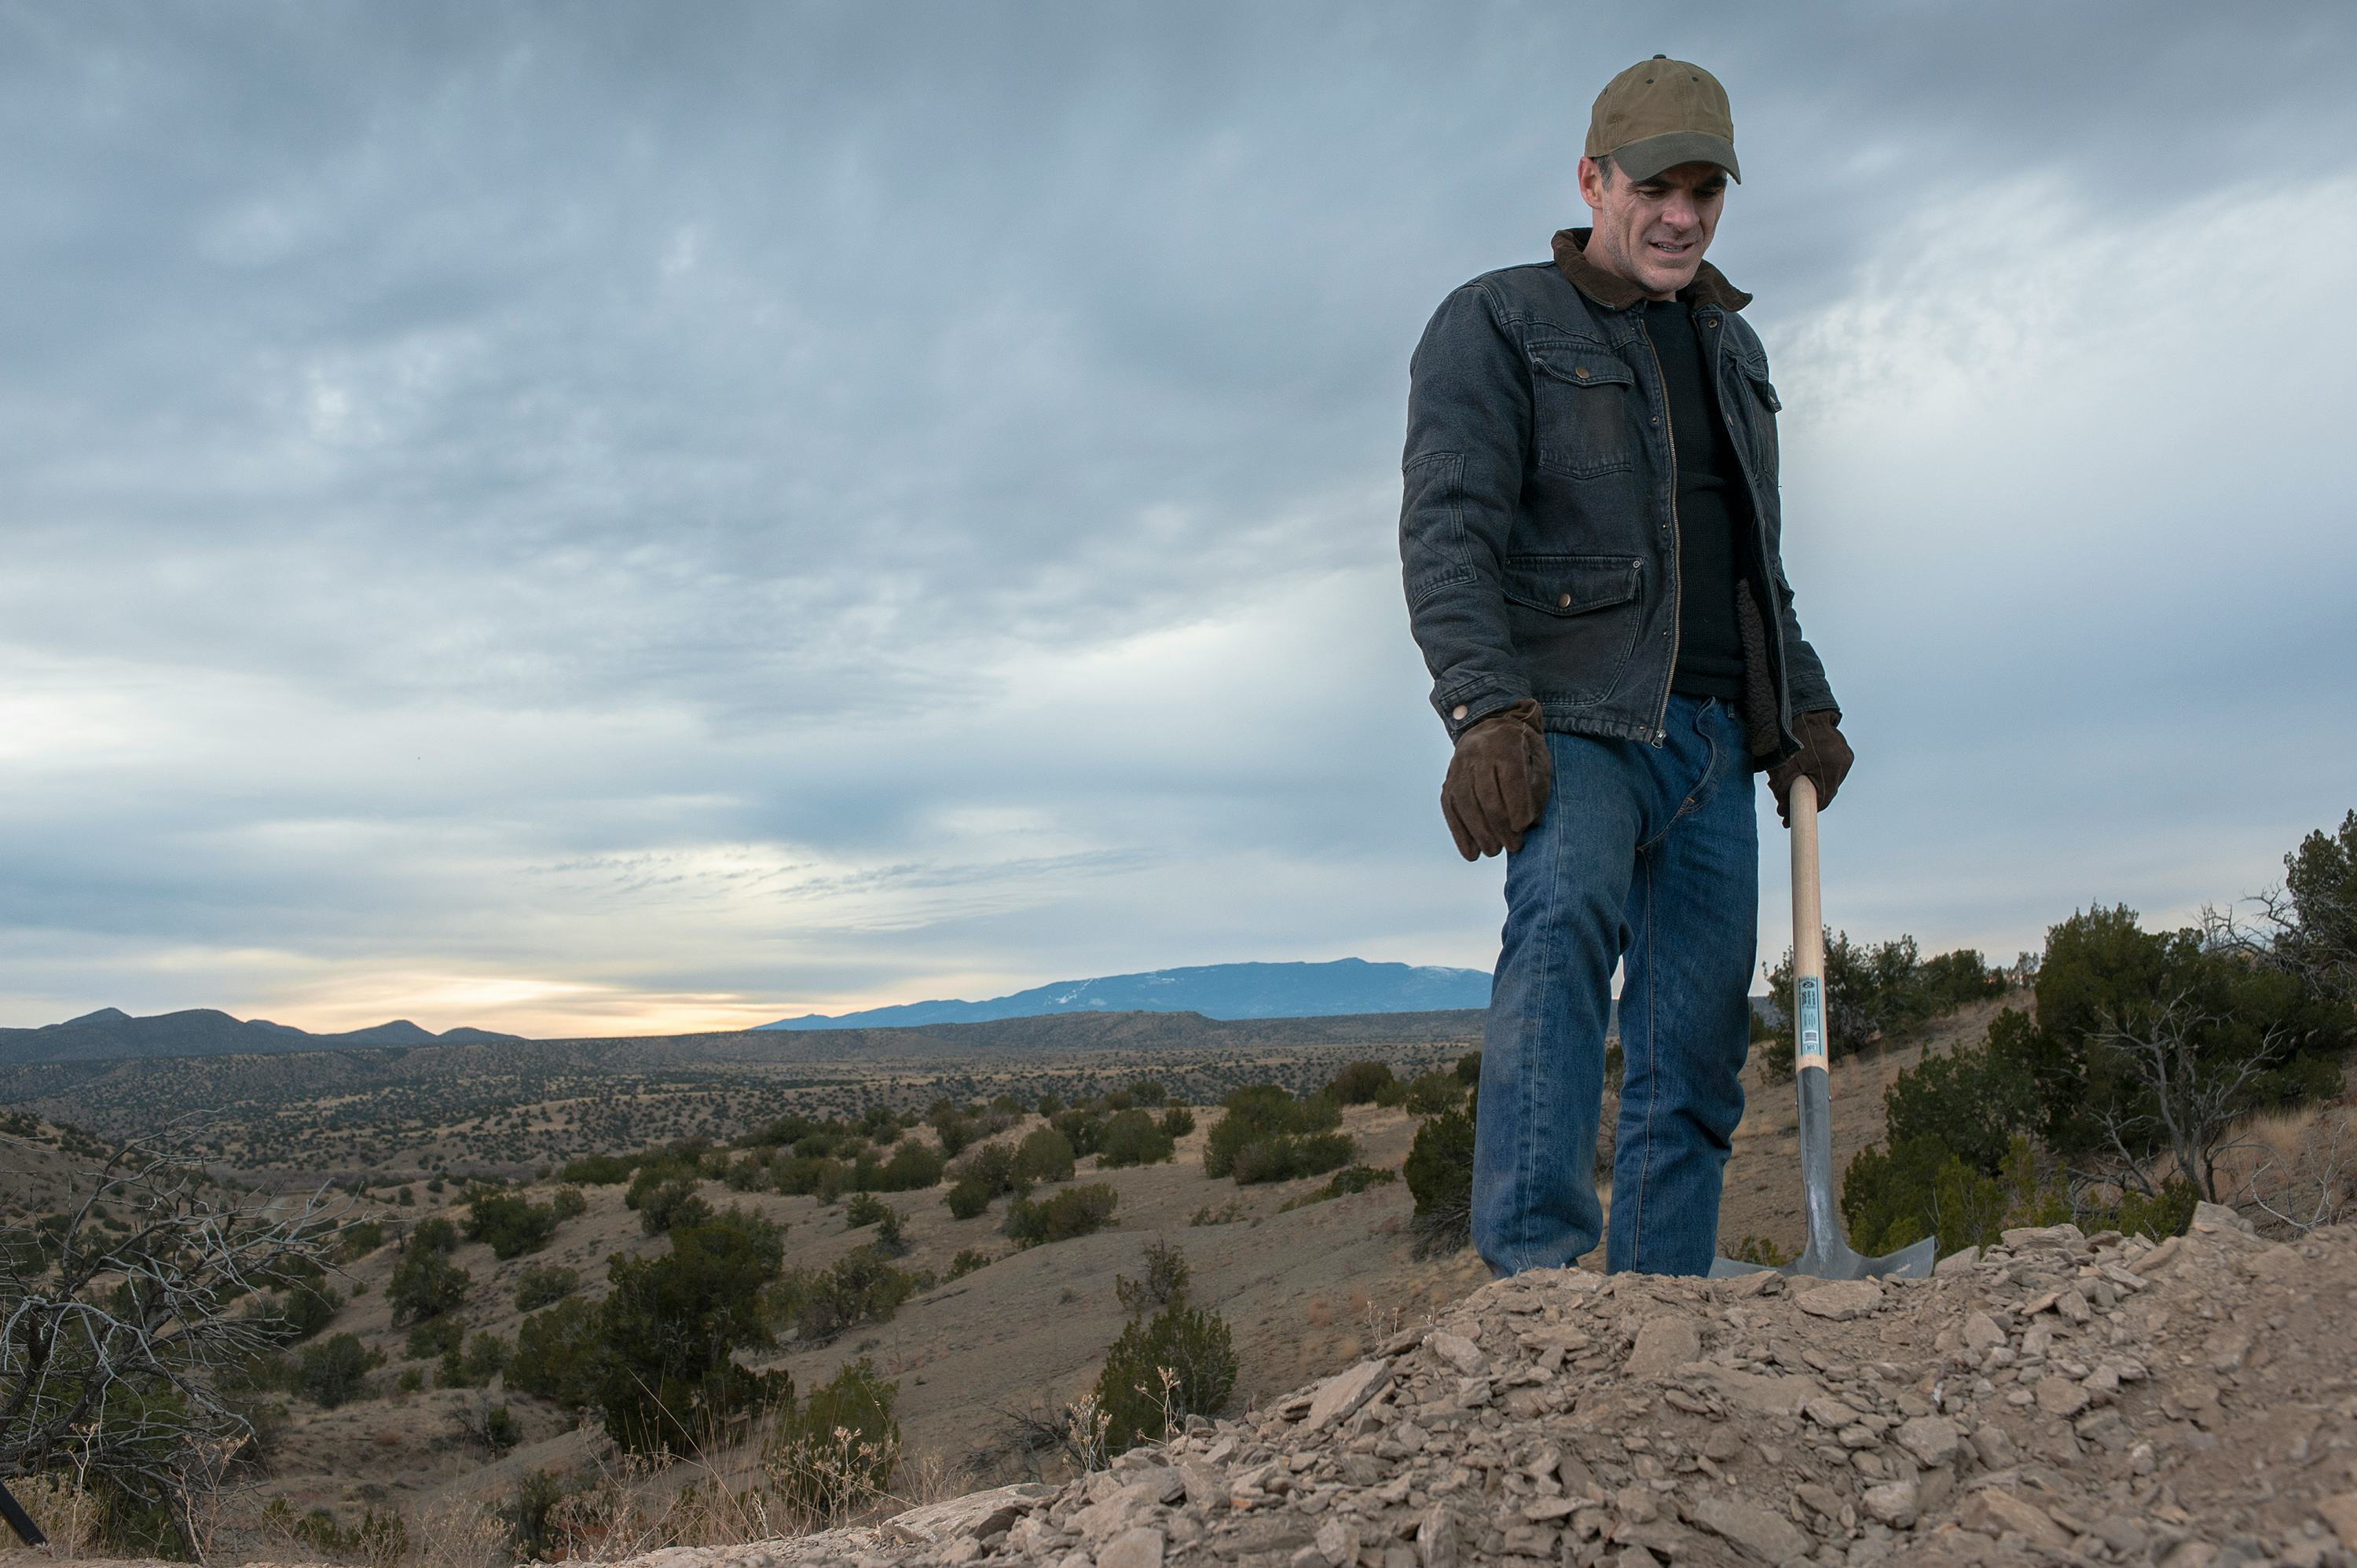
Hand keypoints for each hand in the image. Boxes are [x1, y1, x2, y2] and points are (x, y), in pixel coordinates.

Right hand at [1442, 699, 1551, 859]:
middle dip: (1500, 825)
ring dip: (1480, 833)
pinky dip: (1460, 833)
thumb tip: (1528, 824)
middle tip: (1514, 846)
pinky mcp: (1448, 780)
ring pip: (1465, 803)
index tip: (1524, 826)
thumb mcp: (1538, 759)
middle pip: (1486, 794)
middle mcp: (1478, 753)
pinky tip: (1471, 853)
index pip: (1510, 777)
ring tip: (1494, 851)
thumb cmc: (1523, 750)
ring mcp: (1459, 766)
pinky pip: (1450, 809)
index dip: (1517, 804)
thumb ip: (1537, 788)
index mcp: (1506, 743)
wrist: (1491, 725)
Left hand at [1767, 709, 1853, 825]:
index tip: (1788, 820)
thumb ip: (1783, 790)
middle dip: (1805, 797)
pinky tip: (1801, 768)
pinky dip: (1814, 771)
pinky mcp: (1841, 748)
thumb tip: (1784, 813)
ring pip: (1825, 779)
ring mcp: (1844, 754)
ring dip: (1810, 783)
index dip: (1804, 811)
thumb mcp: (1783, 766)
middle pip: (1824, 790)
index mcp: (1833, 766)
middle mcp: (1843, 762)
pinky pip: (1827, 767)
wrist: (1802, 708)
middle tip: (1783, 801)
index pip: (1821, 799)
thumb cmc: (1791, 736)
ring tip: (1790, 779)